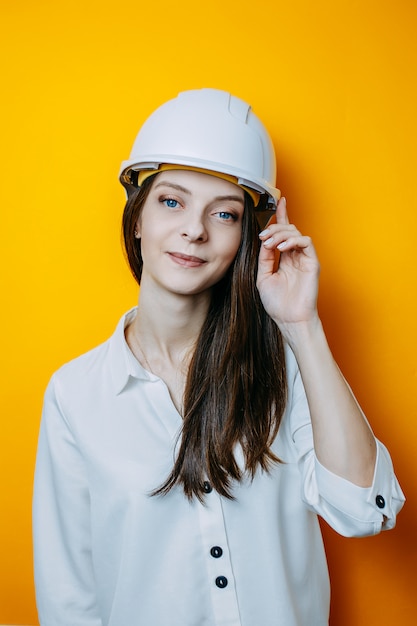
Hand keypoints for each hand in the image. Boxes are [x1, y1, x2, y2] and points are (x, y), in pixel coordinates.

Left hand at [256, 197, 319, 336]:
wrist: (289, 319)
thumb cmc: (277, 303)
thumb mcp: (263, 277)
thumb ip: (264, 258)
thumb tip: (263, 241)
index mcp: (284, 259)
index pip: (283, 233)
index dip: (281, 216)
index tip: (278, 202)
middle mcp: (295, 256)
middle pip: (287, 230)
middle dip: (273, 228)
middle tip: (263, 237)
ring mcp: (305, 258)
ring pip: (296, 233)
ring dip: (280, 234)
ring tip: (270, 244)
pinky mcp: (312, 262)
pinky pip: (306, 242)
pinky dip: (293, 240)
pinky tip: (282, 248)